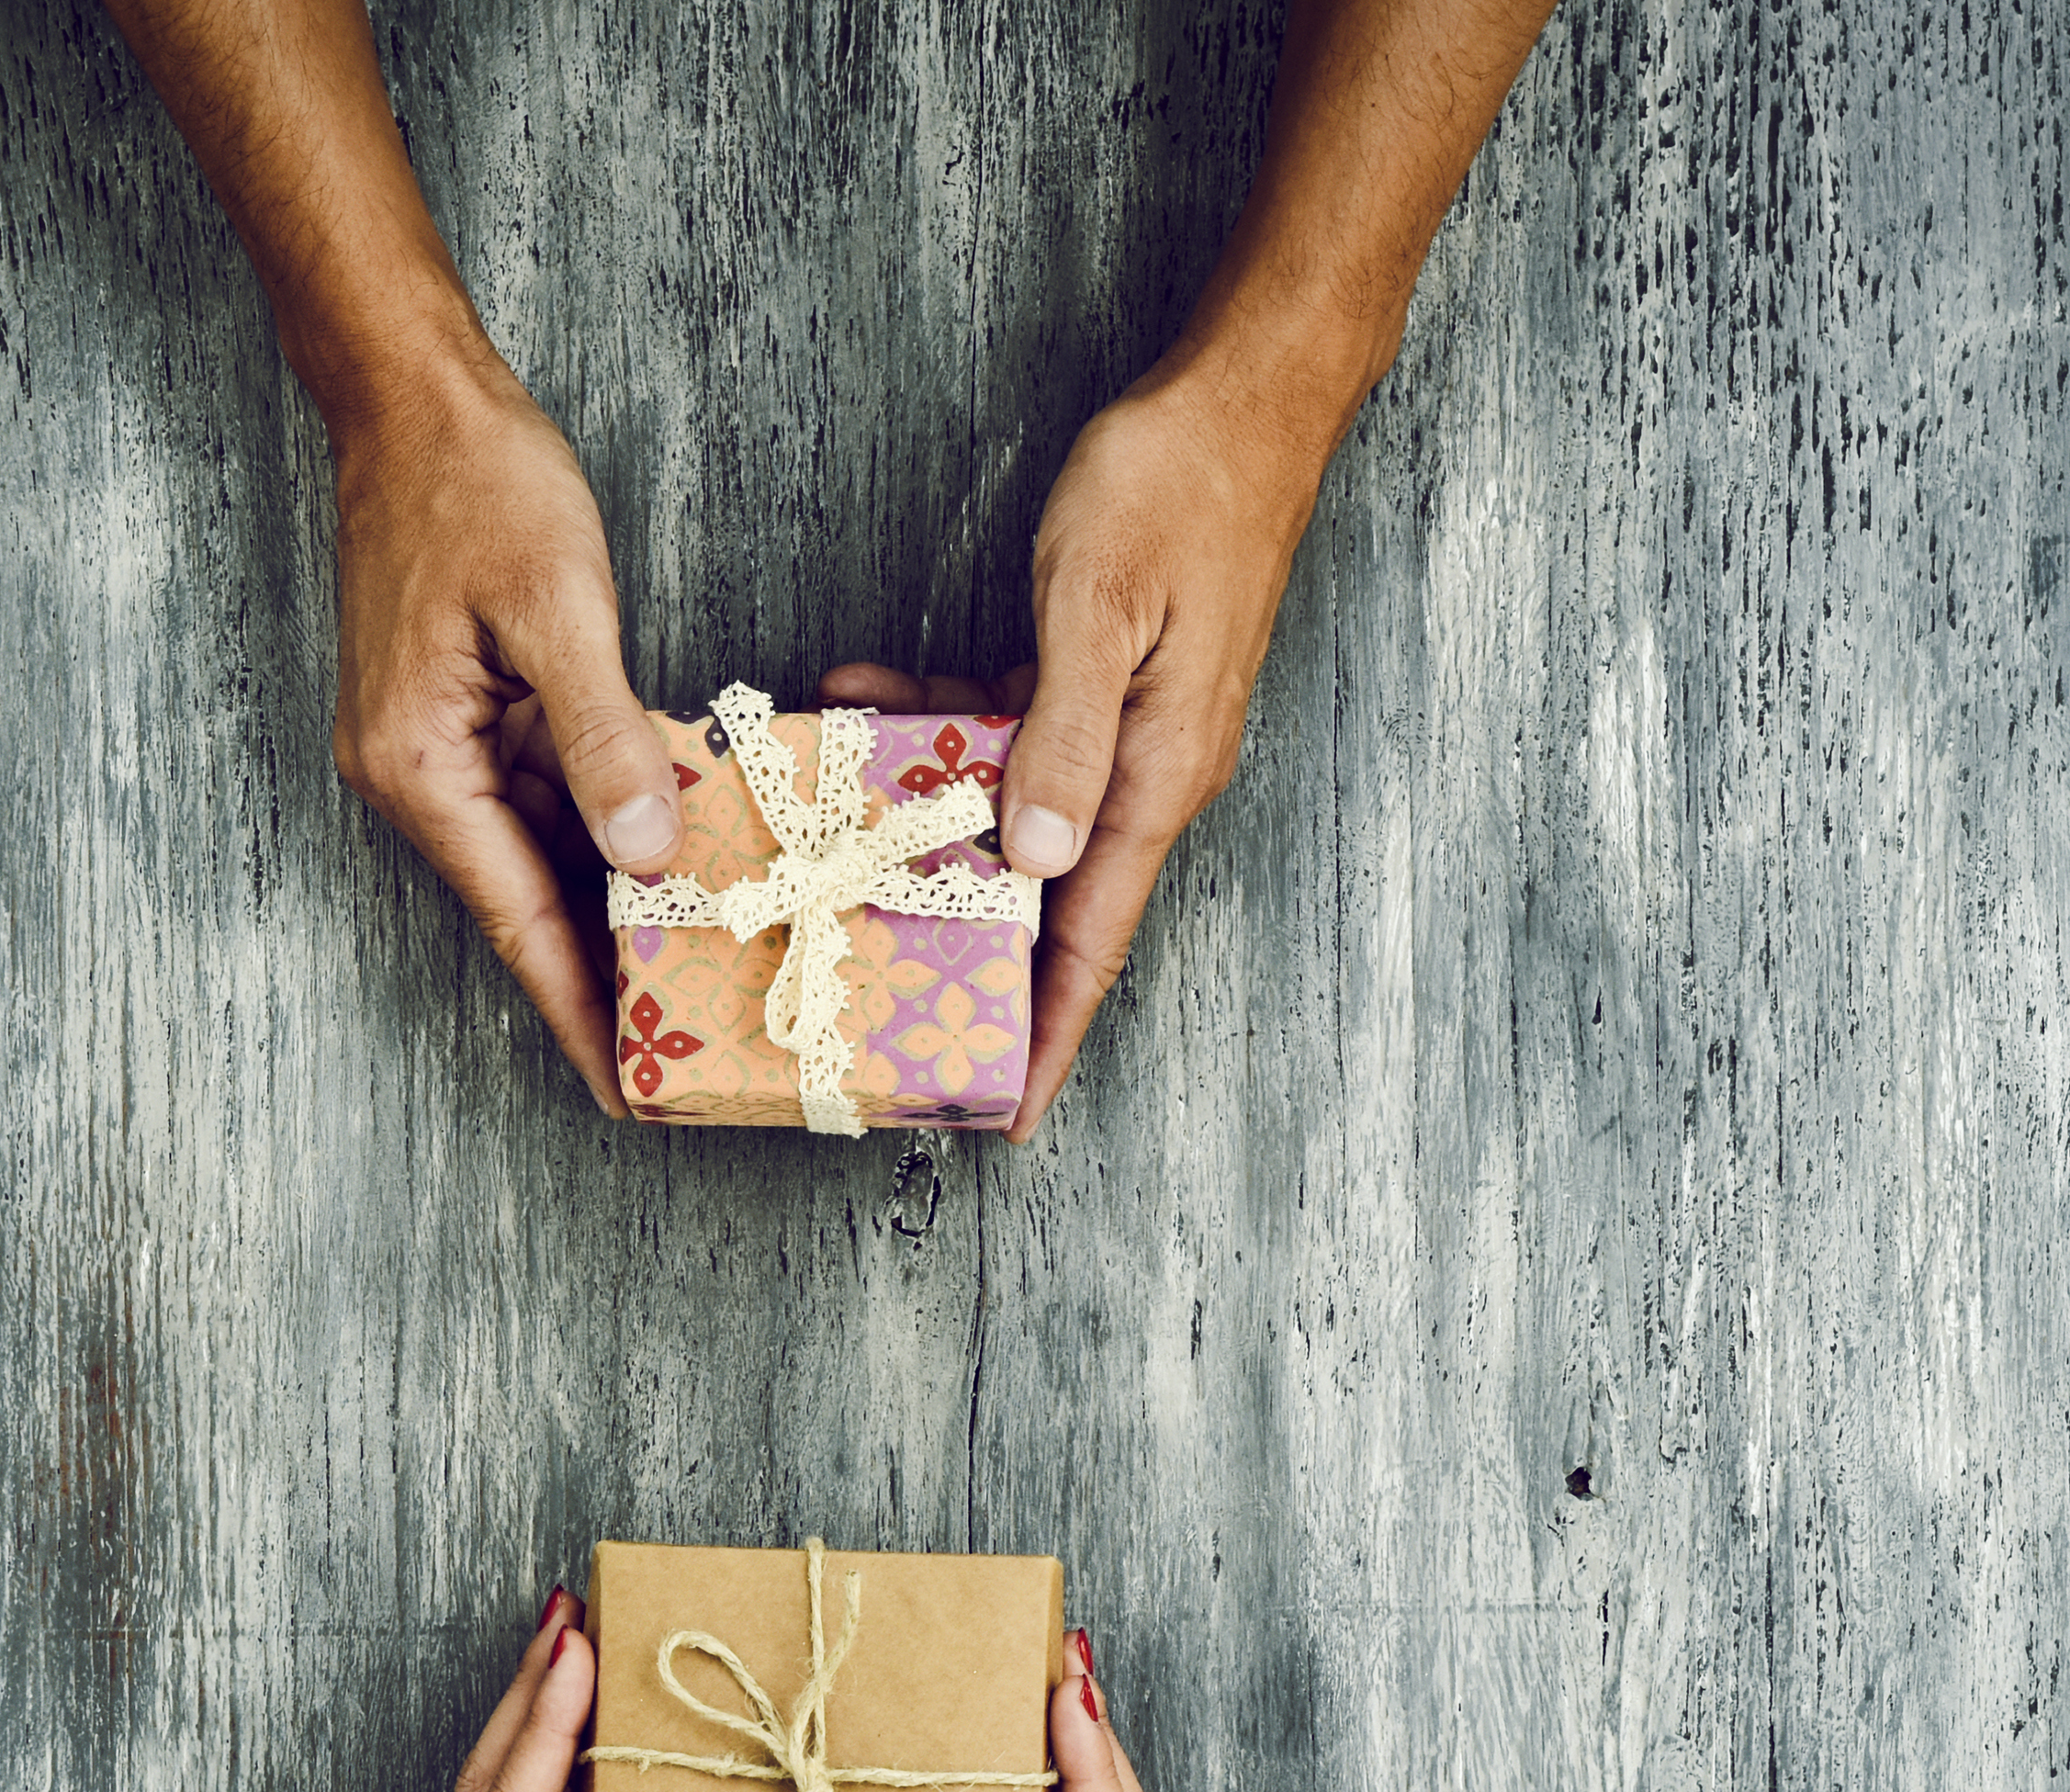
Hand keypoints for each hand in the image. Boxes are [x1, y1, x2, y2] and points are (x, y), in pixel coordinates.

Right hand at [328, 366, 688, 1118]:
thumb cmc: (475, 483)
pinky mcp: (461, 710)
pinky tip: (675, 849)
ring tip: (702, 963)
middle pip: (525, 901)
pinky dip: (604, 822)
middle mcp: (414, 774)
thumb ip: (600, 734)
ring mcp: (434, 745)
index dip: (578, 1007)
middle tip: (691, 1044)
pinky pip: (542, 790)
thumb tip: (642, 855)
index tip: (628, 1089)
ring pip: (540, 848)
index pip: (514, 921)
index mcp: (419, 767)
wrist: (409, 396)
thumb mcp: (555, 606)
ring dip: (614, 900)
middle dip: (606, 972)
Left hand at [820, 369, 1329, 1143]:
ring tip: (824, 809)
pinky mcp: (1101, 677)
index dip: (1051, 1031)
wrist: (1244, 397)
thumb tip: (1037, 860)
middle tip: (870, 988)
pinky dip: (937, 725)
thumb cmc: (1179, 488)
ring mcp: (1124, 724)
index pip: (1096, 936)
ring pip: (1008, 808)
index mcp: (1156, 773)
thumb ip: (1063, 736)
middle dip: (965, 946)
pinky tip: (864, 697)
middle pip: (1047, 895)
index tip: (1004, 1116)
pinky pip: (1009, 733)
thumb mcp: (1100, 608)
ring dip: (921, 813)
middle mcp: (1144, 767)